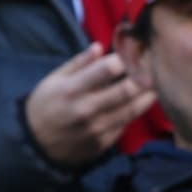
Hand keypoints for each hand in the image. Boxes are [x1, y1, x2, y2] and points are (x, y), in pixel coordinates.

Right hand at [24, 43, 155, 167]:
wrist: (34, 145)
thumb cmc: (46, 104)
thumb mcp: (54, 79)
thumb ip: (80, 62)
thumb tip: (100, 46)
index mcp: (72, 89)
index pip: (107, 69)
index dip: (125, 58)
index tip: (134, 51)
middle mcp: (86, 110)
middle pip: (127, 90)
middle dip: (145, 75)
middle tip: (155, 64)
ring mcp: (97, 129)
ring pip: (133, 109)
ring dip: (149, 93)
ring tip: (156, 80)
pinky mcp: (104, 142)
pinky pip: (127, 123)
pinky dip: (136, 110)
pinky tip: (142, 99)